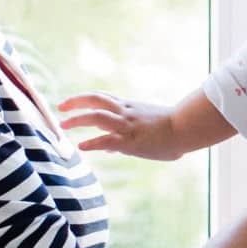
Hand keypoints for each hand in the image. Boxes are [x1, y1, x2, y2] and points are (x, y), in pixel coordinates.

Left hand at [61, 91, 182, 161]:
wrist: (186, 128)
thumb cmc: (172, 128)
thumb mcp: (146, 128)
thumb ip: (126, 136)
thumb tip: (111, 149)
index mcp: (129, 106)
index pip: (101, 98)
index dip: (84, 99)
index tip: (71, 103)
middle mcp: (125, 112)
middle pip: (95, 100)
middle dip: (75, 102)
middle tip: (60, 107)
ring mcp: (127, 125)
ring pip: (97, 116)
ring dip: (78, 119)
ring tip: (64, 126)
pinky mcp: (131, 140)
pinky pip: (107, 140)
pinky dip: (92, 143)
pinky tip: (81, 146)